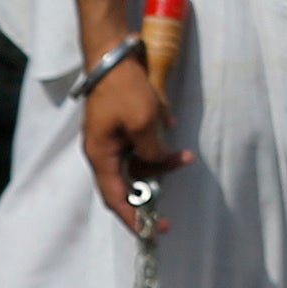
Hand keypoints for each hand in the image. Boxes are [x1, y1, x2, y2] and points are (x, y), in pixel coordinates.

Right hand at [80, 60, 185, 236]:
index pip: (115, 198)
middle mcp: (104, 152)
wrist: (113, 56)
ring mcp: (113, 139)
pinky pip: (142, 144)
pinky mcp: (123, 126)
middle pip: (130, 182)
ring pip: (139, 163)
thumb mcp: (143, 123)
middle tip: (172, 200)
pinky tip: (169, 123)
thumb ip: (151, 151)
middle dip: (153, 188)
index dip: (132, 218)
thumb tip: (157, 162)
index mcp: (101, 156)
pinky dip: (157, 142)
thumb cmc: (124, 89)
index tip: (152, 231)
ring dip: (162, 160)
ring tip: (185, 154)